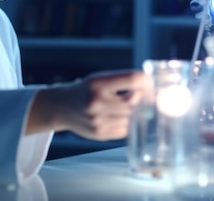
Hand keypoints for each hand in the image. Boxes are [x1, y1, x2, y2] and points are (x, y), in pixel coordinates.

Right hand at [28, 70, 149, 140]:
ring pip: (132, 118)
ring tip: (134, 107)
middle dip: (144, 99)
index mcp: (98, 83)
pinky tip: (123, 117)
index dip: (147, 81)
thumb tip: (152, 87)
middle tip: (149, 97)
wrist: (60, 106)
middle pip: (135, 101)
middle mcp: (97, 102)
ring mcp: (98, 120)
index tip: (153, 83)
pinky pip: (125, 130)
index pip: (133, 79)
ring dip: (137, 113)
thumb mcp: (100, 78)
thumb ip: (123, 82)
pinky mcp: (100, 134)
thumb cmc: (85, 90)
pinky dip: (129, 124)